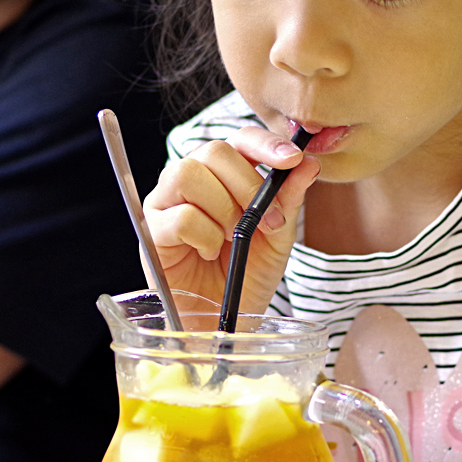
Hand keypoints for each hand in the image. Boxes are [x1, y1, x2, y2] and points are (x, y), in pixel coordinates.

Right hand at [142, 124, 319, 313]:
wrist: (224, 320)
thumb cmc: (245, 276)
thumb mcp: (278, 238)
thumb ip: (289, 200)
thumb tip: (309, 164)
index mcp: (223, 175)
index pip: (240, 140)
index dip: (265, 143)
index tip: (292, 160)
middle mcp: (192, 180)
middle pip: (213, 150)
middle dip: (248, 185)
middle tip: (267, 223)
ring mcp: (167, 202)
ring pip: (189, 174)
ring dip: (222, 208)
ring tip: (231, 238)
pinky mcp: (152, 230)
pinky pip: (180, 216)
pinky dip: (204, 236)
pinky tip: (208, 253)